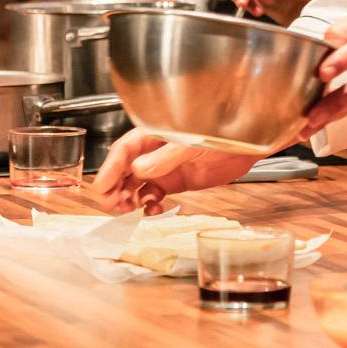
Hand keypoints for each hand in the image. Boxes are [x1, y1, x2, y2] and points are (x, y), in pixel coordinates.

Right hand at [90, 130, 260, 213]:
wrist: (244, 146)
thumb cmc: (220, 135)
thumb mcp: (190, 145)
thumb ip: (164, 157)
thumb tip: (139, 169)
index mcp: (154, 136)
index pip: (124, 151)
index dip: (110, 168)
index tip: (101, 187)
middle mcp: (155, 152)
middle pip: (125, 169)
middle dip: (114, 187)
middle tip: (111, 205)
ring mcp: (164, 167)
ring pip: (136, 184)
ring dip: (129, 198)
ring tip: (128, 212)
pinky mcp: (176, 181)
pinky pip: (154, 195)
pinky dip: (149, 205)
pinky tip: (152, 211)